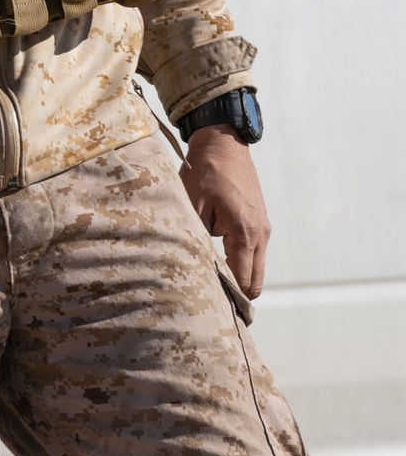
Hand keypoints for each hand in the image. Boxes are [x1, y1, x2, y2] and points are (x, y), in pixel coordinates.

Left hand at [179, 123, 270, 298]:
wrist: (223, 142)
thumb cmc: (205, 171)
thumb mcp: (193, 203)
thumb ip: (196, 237)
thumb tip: (194, 267)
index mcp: (244, 232)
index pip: (242, 280)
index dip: (230, 300)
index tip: (216, 313)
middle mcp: (259, 234)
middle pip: (254, 283)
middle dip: (238, 296)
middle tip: (215, 307)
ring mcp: (263, 228)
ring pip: (256, 270)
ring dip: (240, 279)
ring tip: (215, 287)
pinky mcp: (260, 222)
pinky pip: (254, 254)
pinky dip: (242, 263)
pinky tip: (220, 262)